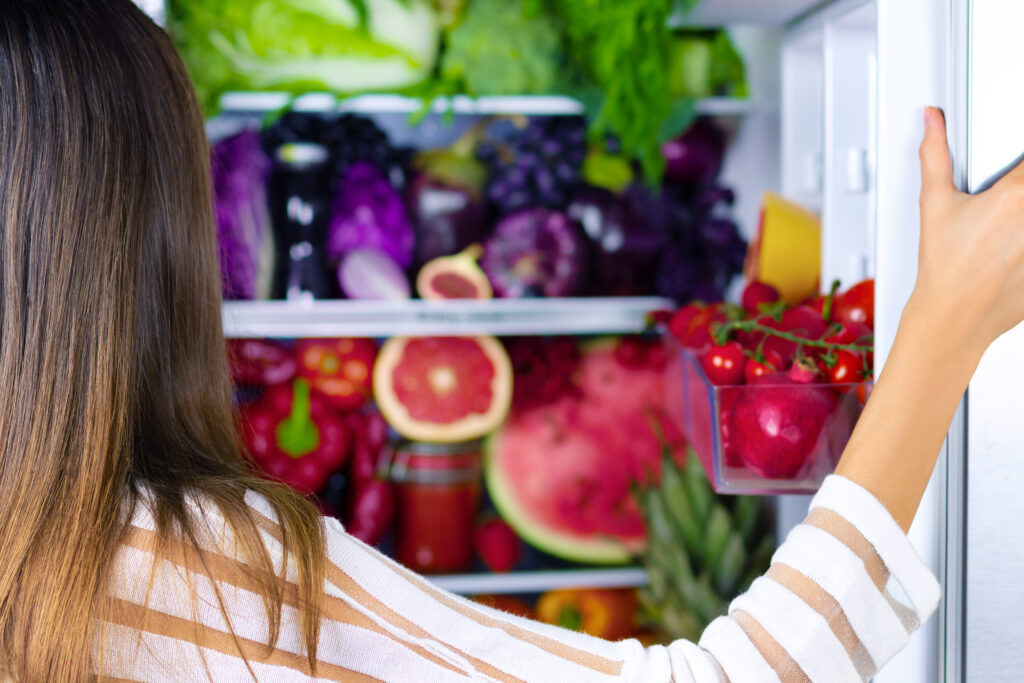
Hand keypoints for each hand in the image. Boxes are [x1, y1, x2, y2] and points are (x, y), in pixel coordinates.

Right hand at [913, 106, 1023, 359]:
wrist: (953, 317)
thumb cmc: (944, 267)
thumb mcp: (934, 204)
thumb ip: (935, 155)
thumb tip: (932, 121)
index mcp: (1014, 196)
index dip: (1017, 167)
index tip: (1010, 182)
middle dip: (1017, 200)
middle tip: (1002, 215)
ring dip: (1021, 227)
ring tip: (1005, 235)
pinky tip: (1012, 253)